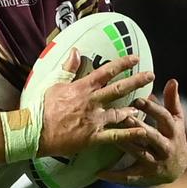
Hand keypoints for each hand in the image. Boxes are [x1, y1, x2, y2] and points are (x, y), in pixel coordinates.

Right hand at [38, 49, 153, 157]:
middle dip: (137, 81)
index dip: (122, 64)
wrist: (35, 131)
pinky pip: (115, 136)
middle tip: (151, 75)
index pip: (106, 71)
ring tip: (145, 105)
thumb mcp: (54, 83)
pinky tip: (141, 131)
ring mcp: (94, 120)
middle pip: (119, 89)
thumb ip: (68, 68)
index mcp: (82, 88)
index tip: (135, 58)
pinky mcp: (93, 137)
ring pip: (120, 112)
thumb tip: (75, 51)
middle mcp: (92, 102)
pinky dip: (129, 134)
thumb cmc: (42, 108)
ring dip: (134, 108)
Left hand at [98, 79, 186, 186]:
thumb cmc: (172, 137)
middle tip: (122, 116)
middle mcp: (166, 148)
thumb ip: (171, 101)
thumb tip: (171, 80)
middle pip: (151, 136)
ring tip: (108, 136)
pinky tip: (99, 172)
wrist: (179, 169)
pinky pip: (129, 177)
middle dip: (137, 127)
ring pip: (138, 153)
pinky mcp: (146, 177)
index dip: (153, 109)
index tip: (139, 99)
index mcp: (173, 131)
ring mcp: (156, 163)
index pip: (164, 118)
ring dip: (124, 145)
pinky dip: (114, 176)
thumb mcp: (176, 120)